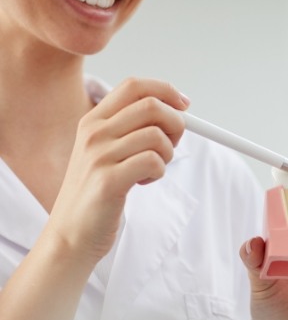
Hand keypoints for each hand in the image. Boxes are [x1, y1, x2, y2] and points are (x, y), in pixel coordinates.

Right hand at [47, 78, 189, 262]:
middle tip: (171, 146)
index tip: (184, 105)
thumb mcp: (106, 152)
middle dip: (176, 124)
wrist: (71, 234)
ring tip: (151, 169)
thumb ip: (132, 130)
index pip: (134, 86)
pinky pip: (153, 161)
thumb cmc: (96, 193)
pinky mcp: (108, 180)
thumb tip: (175, 112)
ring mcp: (98, 156)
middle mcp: (93, 133)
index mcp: (93, 121)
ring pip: (157, 136)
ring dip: (167, 154)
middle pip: (152, 106)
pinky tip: (143, 182)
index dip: (166, 91)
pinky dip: (159, 172)